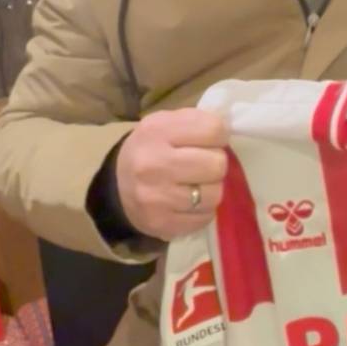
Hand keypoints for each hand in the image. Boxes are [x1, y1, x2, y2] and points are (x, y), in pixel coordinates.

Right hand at [115, 108, 228, 241]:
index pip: (214, 130)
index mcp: (157, 131)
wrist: (117, 185)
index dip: (219, 135)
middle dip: (215, 163)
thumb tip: (229, 130)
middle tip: (203, 165)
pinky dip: (203, 210)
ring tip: (197, 184)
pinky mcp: (162, 224)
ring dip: (211, 189)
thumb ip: (199, 121)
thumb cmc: (152, 148)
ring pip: (214, 194)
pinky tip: (190, 202)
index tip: (210, 141)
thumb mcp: (167, 122)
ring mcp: (157, 198)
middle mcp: (154, 165)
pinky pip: (205, 218)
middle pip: (217, 164)